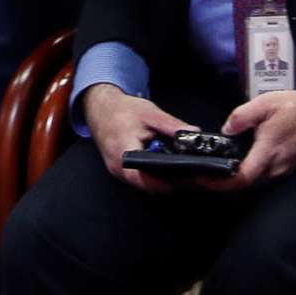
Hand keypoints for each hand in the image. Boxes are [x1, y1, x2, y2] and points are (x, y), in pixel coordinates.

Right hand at [78, 84, 193, 191]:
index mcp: (125, 152)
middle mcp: (119, 168)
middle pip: (150, 186)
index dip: (168, 182)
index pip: (146, 179)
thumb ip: (172, 125)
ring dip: (164, 182)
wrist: (100, 108)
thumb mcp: (150, 113)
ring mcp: (119, 172)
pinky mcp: (121, 172)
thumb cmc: (121, 110)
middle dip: (173, 184)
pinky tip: (168, 170)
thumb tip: (193, 134)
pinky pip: (141, 181)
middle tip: (195, 178)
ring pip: (146, 186)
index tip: (188, 180)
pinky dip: (155, 177)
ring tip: (185, 174)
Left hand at [211, 90, 295, 190]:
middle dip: (228, 182)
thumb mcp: (264, 103)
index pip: (244, 178)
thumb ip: (241, 116)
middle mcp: (278, 166)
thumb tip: (226, 130)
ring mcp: (286, 170)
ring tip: (224, 168)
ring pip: (259, 182)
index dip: (223, 184)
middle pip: (249, 184)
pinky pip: (269, 176)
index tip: (206, 181)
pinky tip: (247, 163)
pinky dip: (255, 173)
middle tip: (209, 174)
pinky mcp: (291, 168)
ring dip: (242, 178)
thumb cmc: (294, 107)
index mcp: (268, 151)